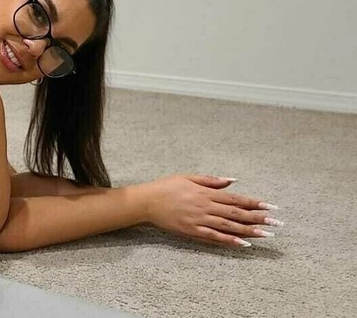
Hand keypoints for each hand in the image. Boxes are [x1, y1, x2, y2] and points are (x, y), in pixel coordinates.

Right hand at [139, 174, 282, 247]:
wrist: (146, 201)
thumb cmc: (166, 187)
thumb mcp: (188, 177)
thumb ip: (211, 180)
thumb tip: (232, 181)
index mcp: (206, 193)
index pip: (235, 199)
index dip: (254, 203)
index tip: (270, 207)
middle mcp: (205, 206)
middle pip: (236, 214)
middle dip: (258, 218)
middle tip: (276, 224)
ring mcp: (199, 220)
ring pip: (229, 227)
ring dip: (249, 231)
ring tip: (266, 235)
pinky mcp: (192, 231)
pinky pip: (214, 237)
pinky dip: (229, 241)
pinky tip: (243, 244)